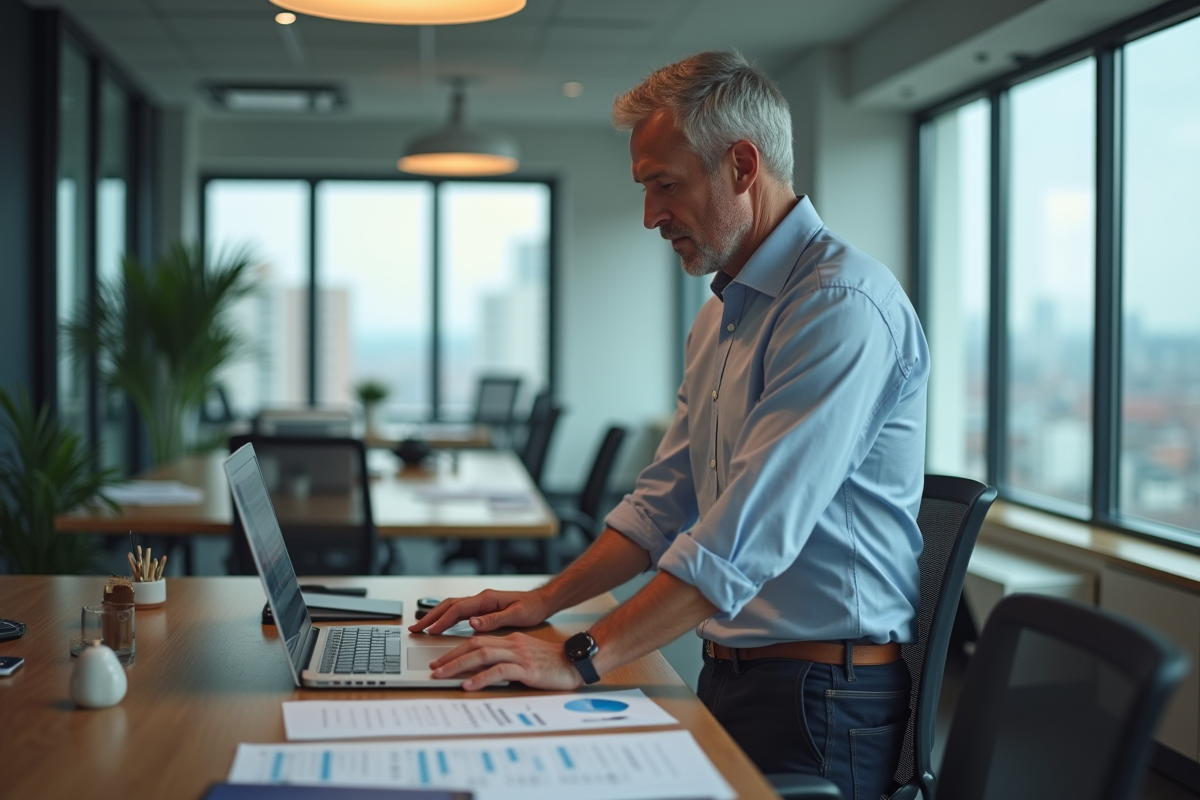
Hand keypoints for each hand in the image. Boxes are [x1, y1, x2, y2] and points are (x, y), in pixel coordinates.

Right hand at [407, 589, 550, 634]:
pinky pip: (458, 612)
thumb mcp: (516, 615)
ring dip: (435, 616)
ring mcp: (480, 603)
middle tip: (414, 628)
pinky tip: (440, 626)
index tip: (429, 631)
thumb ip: (494, 619)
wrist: (541, 602)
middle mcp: (480, 599)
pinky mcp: (482, 608)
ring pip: (451, 608)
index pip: (457, 609)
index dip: (441, 620)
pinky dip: (445, 618)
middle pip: (448, 606)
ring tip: (420, 627)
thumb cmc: (531, 608)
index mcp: (486, 599)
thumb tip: (472, 622)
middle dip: (430, 616)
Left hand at [430, 632, 582, 690]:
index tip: (441, 659)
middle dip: (450, 656)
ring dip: (458, 665)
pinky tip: (468, 685)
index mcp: (511, 640)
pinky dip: (481, 678)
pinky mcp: (527, 668)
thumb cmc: (553, 663)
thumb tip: (484, 672)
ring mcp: (519, 655)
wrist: (577, 662)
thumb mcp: (526, 657)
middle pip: (474, 645)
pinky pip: (499, 671)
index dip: (456, 649)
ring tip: (441, 675)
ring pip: (481, 655)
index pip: (477, 640)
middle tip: (434, 668)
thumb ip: (507, 660)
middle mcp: (512, 644)